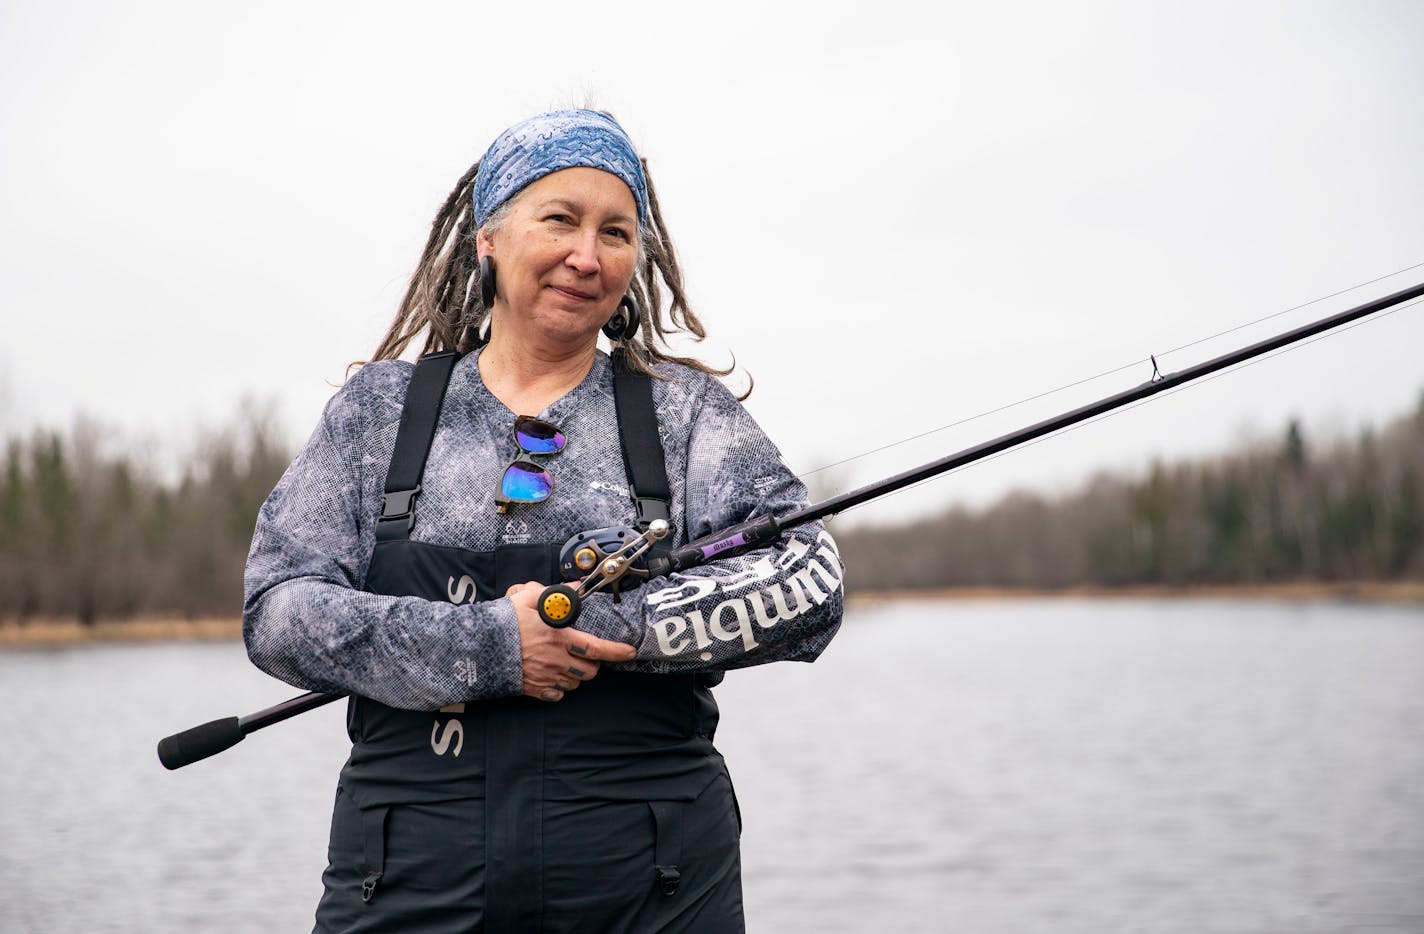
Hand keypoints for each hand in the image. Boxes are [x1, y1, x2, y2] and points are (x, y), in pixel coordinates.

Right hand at [507, 582, 635, 701]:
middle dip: (594, 664)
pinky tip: (554, 675)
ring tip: (568, 662)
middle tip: (587, 654)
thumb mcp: (528, 597)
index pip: (597, 648)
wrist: (478, 646)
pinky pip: (557, 695)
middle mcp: (555, 661)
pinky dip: (560, 688)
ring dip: (577, 675)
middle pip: (590, 671)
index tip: (629, 652)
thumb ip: (555, 594)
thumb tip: (576, 587)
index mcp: (558, 638)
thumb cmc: (504, 621)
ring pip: (575, 684)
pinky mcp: (533, 689)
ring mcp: (545, 677)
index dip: (617, 652)